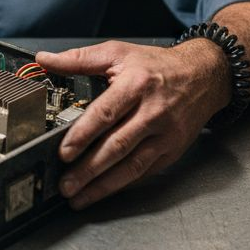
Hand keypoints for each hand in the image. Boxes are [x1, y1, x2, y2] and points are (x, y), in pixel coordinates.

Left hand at [36, 39, 230, 208]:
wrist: (204, 76)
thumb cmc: (159, 66)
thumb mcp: (119, 53)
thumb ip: (79, 59)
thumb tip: (45, 59)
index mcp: (137, 84)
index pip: (106, 113)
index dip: (83, 135)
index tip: (64, 152)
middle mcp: (153, 111)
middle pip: (117, 146)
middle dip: (89, 169)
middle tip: (66, 184)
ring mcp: (166, 135)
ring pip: (132, 165)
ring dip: (103, 185)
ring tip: (80, 197)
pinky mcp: (172, 150)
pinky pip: (145, 171)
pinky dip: (123, 184)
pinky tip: (104, 191)